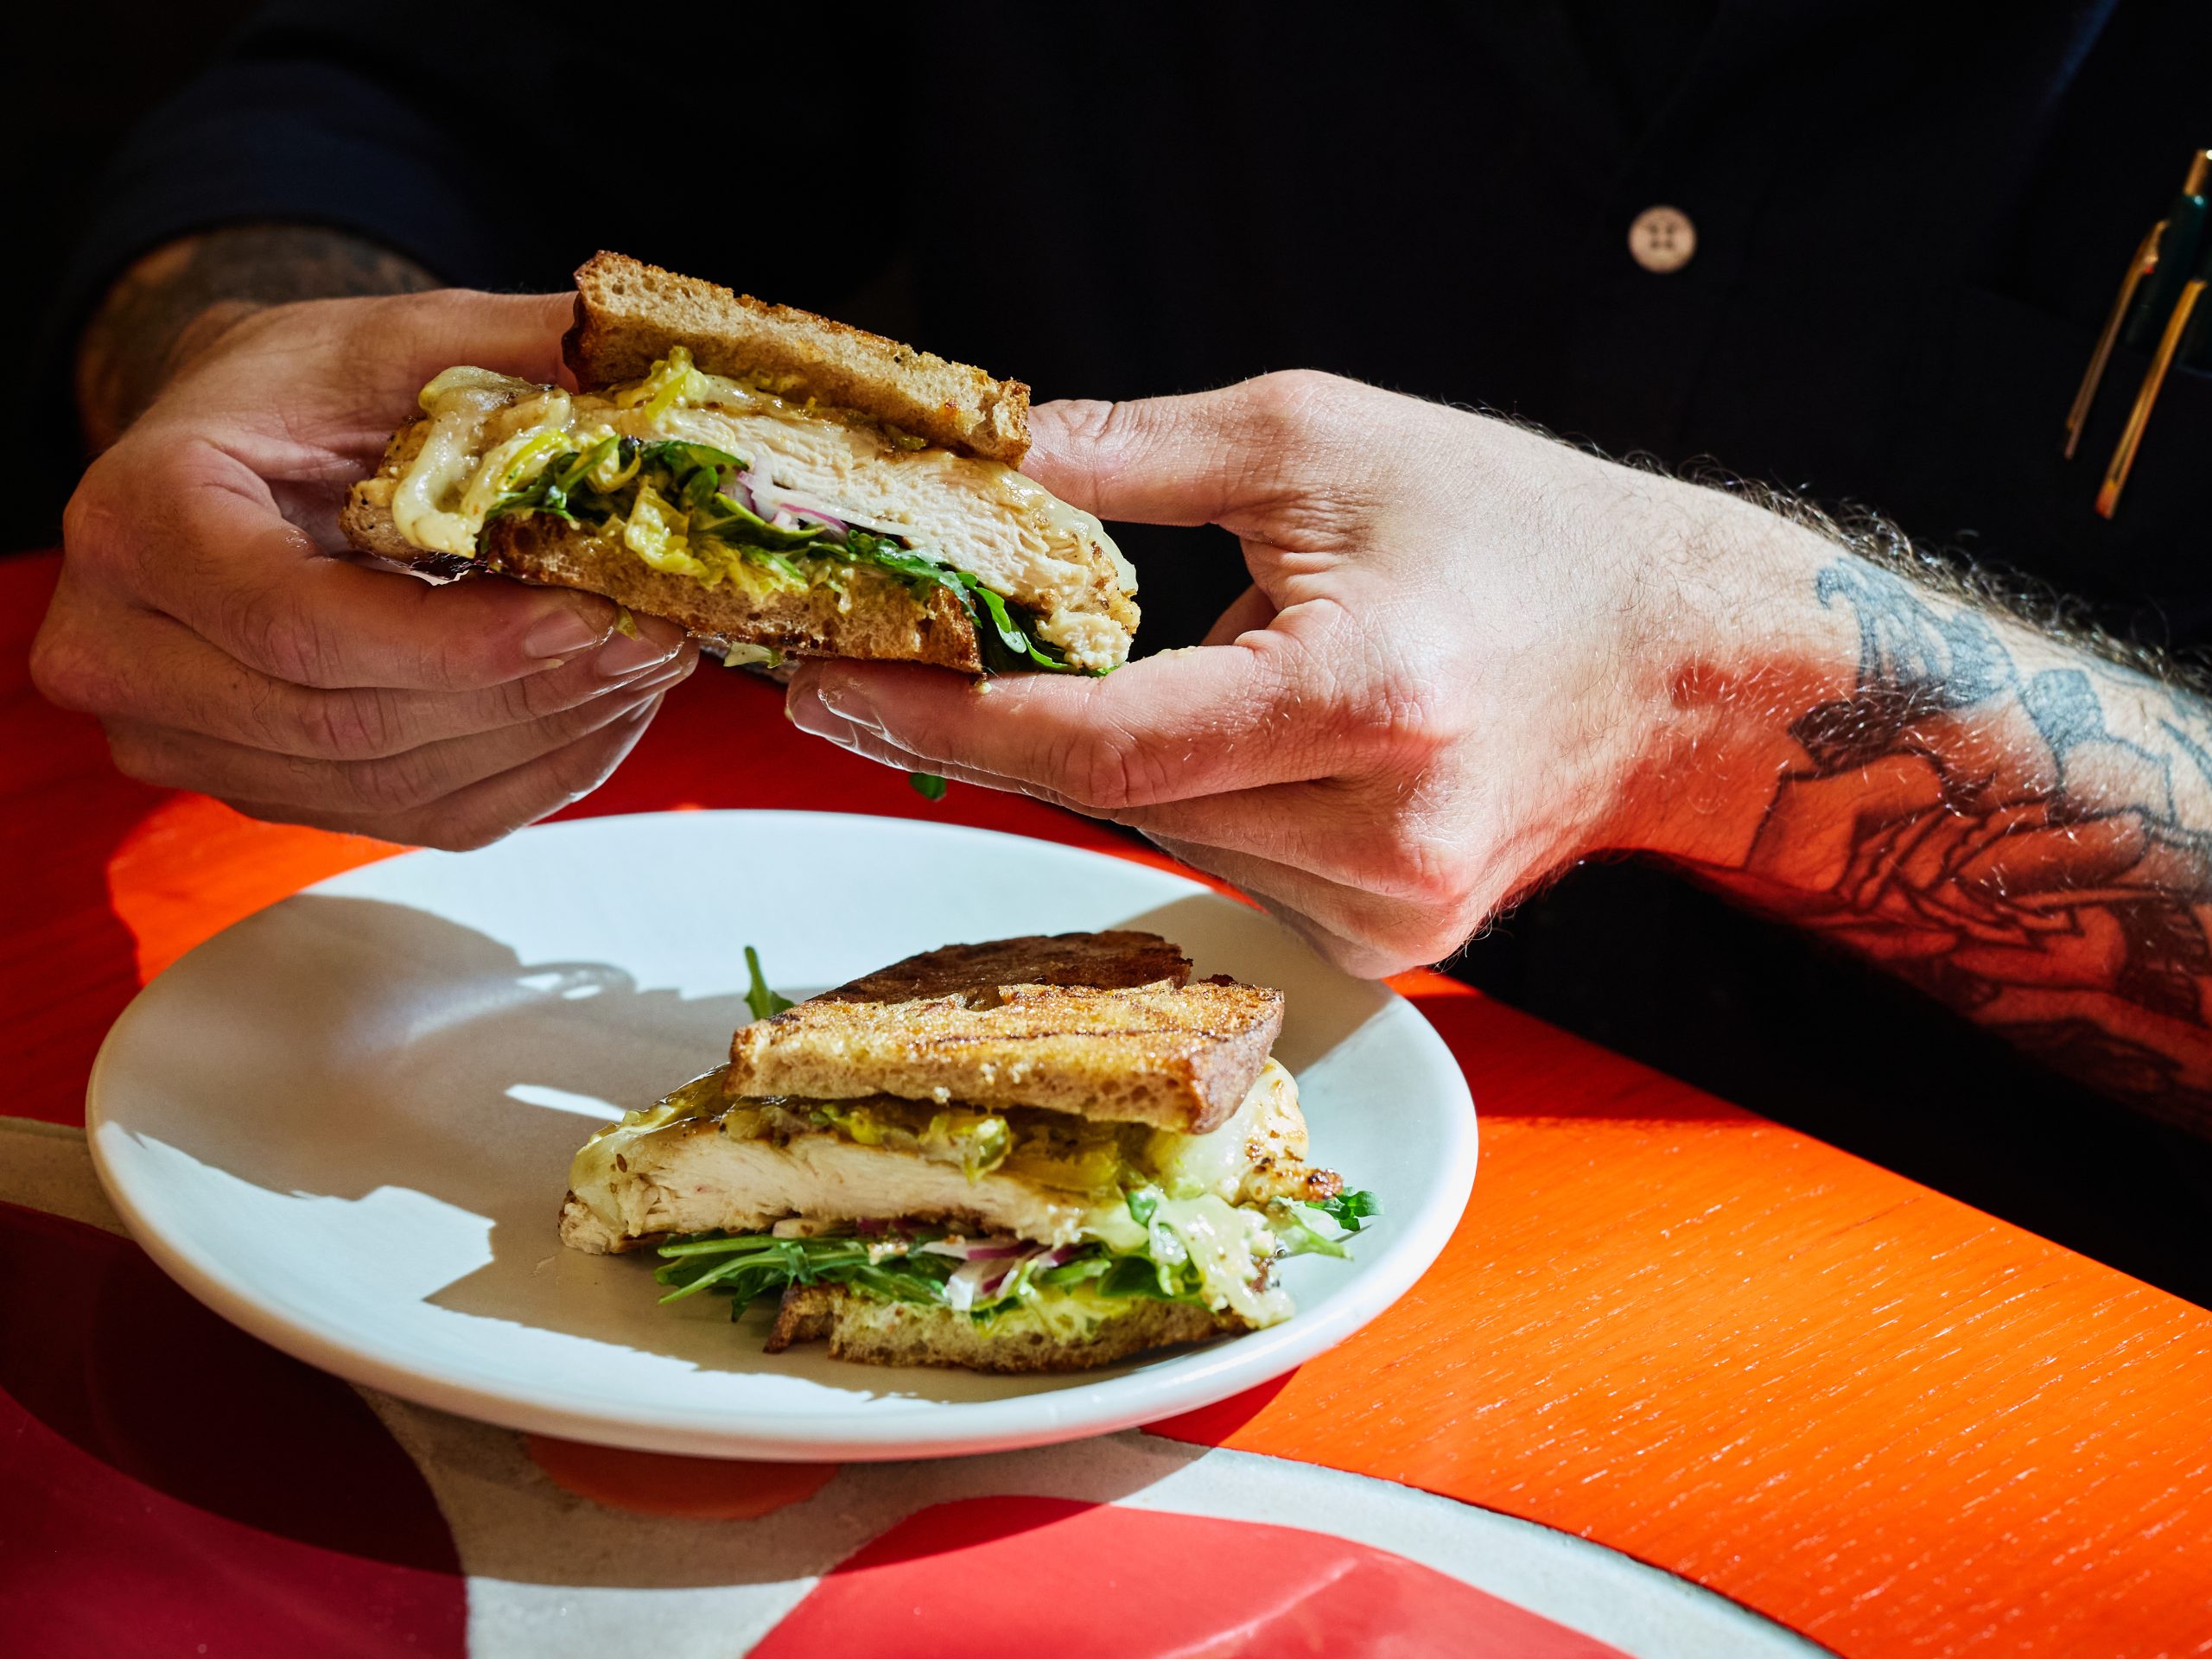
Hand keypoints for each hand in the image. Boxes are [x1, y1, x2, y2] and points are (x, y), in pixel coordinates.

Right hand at [32, 288, 697, 848]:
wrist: (234, 451)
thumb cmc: (311, 391)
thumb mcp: (399, 342)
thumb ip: (512, 354)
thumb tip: (647, 376)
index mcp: (140, 519)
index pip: (300, 628)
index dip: (459, 646)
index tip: (589, 616)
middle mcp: (122, 650)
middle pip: (350, 726)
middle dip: (527, 695)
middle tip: (654, 644)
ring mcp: (178, 737)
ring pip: (390, 790)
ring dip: (543, 740)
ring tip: (645, 670)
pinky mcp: (255, 787)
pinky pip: (414, 818)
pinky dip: (527, 776)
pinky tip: (602, 716)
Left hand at [786, 371, 1802, 976]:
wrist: (1684, 661)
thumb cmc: (1519, 531)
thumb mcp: (1322, 441)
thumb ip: (1136, 455)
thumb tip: (986, 464)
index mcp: (1362, 695)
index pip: (1103, 741)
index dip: (950, 721)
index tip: (830, 686)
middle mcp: (1381, 832)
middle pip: (1117, 798)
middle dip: (1015, 729)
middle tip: (919, 659)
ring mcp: (1391, 910)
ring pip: (1170, 840)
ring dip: (1136, 760)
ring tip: (1220, 668)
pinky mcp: (1395, 944)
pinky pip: (1236, 875)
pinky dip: (1212, 805)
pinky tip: (1274, 742)